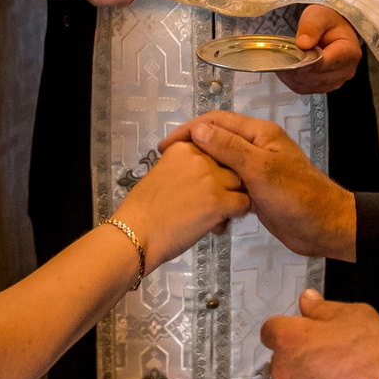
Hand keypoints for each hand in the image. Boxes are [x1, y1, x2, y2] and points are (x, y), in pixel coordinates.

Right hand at [112, 141, 247, 265]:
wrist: (135, 233)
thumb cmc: (141, 210)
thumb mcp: (160, 173)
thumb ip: (183, 167)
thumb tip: (197, 173)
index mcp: (184, 147)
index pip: (213, 146)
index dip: (214, 165)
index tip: (202, 181)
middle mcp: (201, 156)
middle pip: (229, 164)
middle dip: (225, 182)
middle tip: (208, 201)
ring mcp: (212, 178)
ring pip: (240, 183)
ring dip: (231, 198)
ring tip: (214, 215)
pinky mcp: (219, 201)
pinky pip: (243, 204)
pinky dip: (235, 215)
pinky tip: (218, 224)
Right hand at [160, 110, 356, 260]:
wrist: (324, 228)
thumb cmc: (298, 197)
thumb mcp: (260, 170)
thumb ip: (229, 148)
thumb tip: (198, 128)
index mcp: (259, 133)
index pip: (216, 121)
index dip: (189, 130)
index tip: (166, 147)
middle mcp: (256, 146)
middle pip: (216, 140)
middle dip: (192, 151)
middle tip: (166, 167)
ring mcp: (256, 168)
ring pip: (221, 164)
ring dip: (202, 172)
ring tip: (179, 184)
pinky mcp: (256, 189)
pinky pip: (229, 183)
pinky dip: (215, 190)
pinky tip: (202, 203)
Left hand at [259, 288, 378, 378]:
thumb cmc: (375, 360)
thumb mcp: (355, 315)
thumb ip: (323, 308)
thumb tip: (308, 301)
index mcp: (291, 340)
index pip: (271, 329)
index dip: (288, 329)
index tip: (302, 332)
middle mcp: (284, 373)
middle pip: (284, 362)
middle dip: (303, 359)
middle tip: (334, 359)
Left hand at [280, 5, 362, 95]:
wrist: (334, 28)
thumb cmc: (329, 21)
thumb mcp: (320, 15)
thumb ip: (312, 27)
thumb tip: (303, 44)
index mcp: (349, 52)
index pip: (326, 63)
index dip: (307, 63)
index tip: (292, 59)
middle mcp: (346, 70)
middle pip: (318, 78)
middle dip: (297, 71)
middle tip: (281, 61)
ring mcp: (337, 80)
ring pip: (310, 86)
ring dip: (293, 78)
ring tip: (282, 65)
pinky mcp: (326, 85)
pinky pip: (307, 88)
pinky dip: (294, 81)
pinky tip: (286, 71)